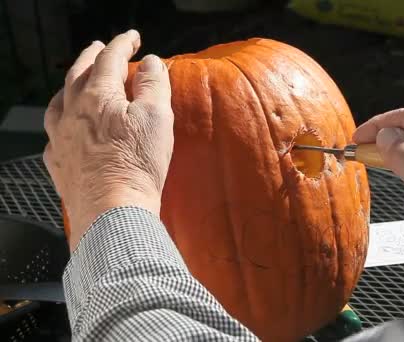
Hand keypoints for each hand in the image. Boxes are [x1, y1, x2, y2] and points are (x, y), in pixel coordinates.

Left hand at [43, 30, 173, 250]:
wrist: (111, 212)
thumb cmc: (136, 165)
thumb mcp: (157, 119)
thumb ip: (153, 85)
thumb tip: (150, 63)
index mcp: (98, 97)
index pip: (109, 59)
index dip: (122, 44)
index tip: (132, 38)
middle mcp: (72, 112)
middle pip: (78, 74)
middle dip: (91, 56)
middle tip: (100, 47)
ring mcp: (60, 138)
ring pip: (59, 101)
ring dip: (70, 85)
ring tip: (77, 81)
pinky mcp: (58, 163)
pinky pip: (54, 133)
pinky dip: (62, 121)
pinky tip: (67, 127)